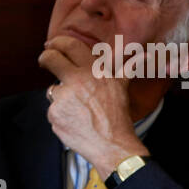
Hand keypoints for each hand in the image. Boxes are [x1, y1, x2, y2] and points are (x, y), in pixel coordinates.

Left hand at [38, 35, 148, 175]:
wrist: (112, 146)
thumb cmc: (118, 117)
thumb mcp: (122, 88)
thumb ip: (127, 68)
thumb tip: (144, 55)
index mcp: (93, 71)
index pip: (70, 46)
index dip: (58, 43)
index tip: (52, 45)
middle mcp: (77, 80)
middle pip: (50, 59)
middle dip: (45, 57)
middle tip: (44, 60)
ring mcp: (63, 97)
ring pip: (53, 89)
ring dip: (61, 97)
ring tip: (79, 110)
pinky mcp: (54, 113)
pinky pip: (53, 109)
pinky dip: (60, 115)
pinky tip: (75, 122)